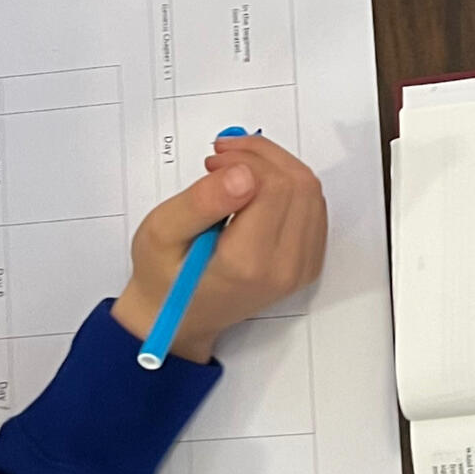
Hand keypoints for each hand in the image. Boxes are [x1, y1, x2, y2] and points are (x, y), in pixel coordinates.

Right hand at [111, 136, 325, 364]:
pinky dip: (287, 185)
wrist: (178, 318)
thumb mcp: (161, 233)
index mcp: (247, 263)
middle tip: (224, 155)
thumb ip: (201, 201)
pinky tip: (255, 185)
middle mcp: (284, 268)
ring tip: (235, 166)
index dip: (247, 159)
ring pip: (310, 192)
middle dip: (262, 156)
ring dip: (276, 166)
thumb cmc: (163, 277)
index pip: (273, 187)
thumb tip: (244, 174)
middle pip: (298, 185)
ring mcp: (301, 268)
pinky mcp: (307, 263)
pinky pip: (312, 208)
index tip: (215, 160)